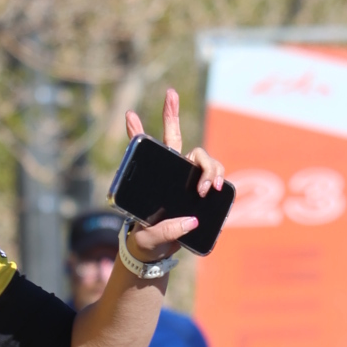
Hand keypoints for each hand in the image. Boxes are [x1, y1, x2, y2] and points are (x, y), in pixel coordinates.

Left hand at [122, 88, 226, 261]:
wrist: (159, 252)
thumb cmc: (147, 242)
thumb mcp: (149, 239)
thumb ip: (166, 232)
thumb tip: (190, 222)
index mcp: (152, 182)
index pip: (143, 154)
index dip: (136, 133)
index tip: (129, 114)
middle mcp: (170, 174)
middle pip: (174, 138)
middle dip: (171, 113)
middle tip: (170, 94)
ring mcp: (187, 179)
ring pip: (201, 158)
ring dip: (208, 167)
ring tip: (207, 188)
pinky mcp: (201, 189)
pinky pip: (215, 175)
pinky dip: (218, 176)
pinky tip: (217, 187)